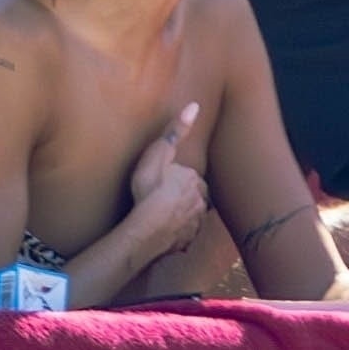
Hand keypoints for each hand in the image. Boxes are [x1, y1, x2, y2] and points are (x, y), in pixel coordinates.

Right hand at [128, 102, 206, 253]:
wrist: (147, 228)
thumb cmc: (150, 189)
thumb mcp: (159, 152)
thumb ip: (176, 131)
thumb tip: (194, 106)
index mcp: (195, 181)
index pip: (190, 177)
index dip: (178, 179)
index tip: (167, 181)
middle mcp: (201, 203)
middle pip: (194, 198)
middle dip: (185, 198)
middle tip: (167, 200)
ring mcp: (194, 225)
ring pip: (191, 218)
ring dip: (183, 217)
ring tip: (166, 219)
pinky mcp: (185, 243)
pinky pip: (183, 238)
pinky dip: (177, 236)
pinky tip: (165, 236)